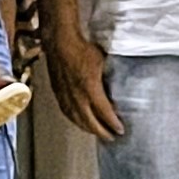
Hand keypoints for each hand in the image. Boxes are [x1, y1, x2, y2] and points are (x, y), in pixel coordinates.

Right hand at [47, 24, 122, 141]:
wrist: (60, 41)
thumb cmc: (82, 48)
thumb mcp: (103, 62)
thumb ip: (109, 78)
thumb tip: (118, 86)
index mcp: (90, 88)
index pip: (104, 112)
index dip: (112, 123)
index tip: (120, 130)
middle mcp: (76, 95)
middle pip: (89, 121)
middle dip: (101, 131)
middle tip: (111, 137)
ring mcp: (65, 95)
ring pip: (76, 119)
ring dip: (87, 128)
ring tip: (96, 132)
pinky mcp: (57, 92)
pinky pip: (66, 111)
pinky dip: (74, 120)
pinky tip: (78, 121)